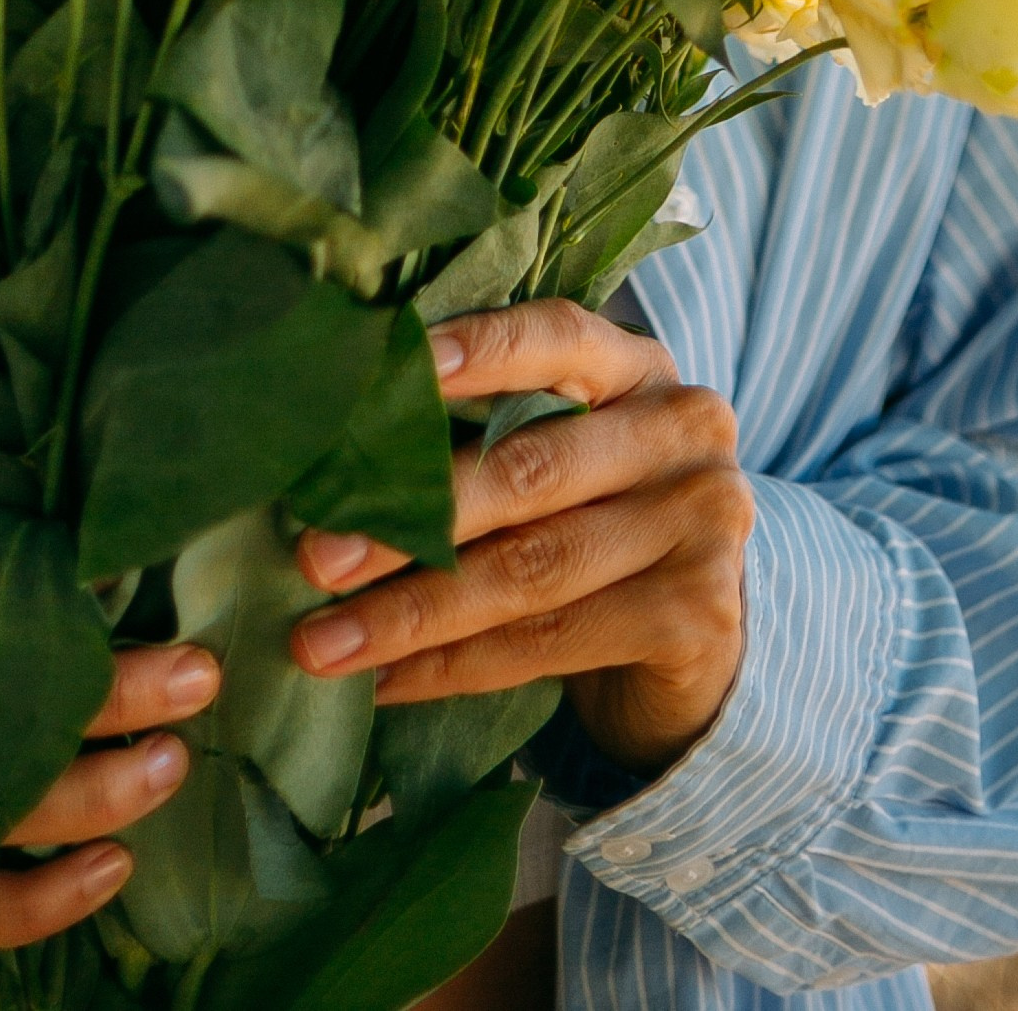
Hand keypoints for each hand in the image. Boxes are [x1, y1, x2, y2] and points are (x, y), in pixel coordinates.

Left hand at [287, 300, 750, 776]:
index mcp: (636, 366)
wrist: (703, 638)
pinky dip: (454, 667)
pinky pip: (550, 643)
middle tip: (314, 554)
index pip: (556, 336)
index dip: (478, 348)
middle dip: (408, 516)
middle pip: (527, 470)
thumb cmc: (597, 519)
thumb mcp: (562, 450)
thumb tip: (336, 446)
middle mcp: (683, 429)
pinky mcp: (697, 614)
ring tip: (322, 639)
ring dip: (412, 611)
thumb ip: (489, 427)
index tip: (398, 362)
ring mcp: (702, 523)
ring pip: (531, 569)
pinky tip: (385, 681)